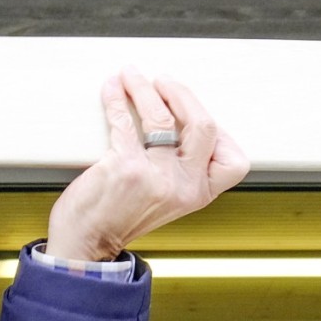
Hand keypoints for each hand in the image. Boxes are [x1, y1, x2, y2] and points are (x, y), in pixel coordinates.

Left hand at [44, 69, 250, 261]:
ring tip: (132, 77)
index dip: (217, 128)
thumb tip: (181, 120)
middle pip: (203, 125)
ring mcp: (156, 176)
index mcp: (198, 193)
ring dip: (145, 88)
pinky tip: (113, 89)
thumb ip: (182, 169)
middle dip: (182, 93)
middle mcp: (183, 186)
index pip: (232, 159)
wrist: (88, 243)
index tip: (193, 111)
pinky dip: (117, 97)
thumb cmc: (121, 218)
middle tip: (164, 83)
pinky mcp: (126, 167)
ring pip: (162, 116)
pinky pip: (125, 120)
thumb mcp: (169, 199)